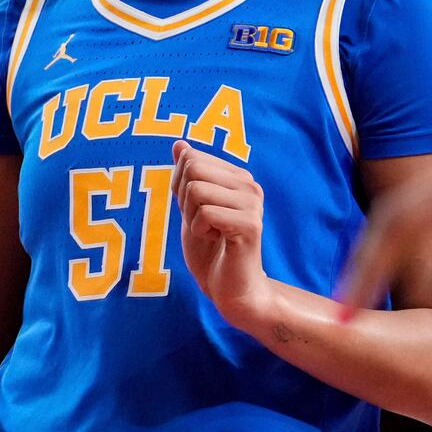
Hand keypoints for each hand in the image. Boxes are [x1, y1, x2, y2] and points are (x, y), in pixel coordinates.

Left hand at [172, 140, 271, 326]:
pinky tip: (216, 240)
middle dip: (184, 200)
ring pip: (196, 190)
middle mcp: (249, 185)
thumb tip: (179, 143)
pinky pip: (206, 213)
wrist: (229, 288)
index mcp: (237, 177)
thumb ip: (186, 176)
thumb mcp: (189, 207)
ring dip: (191, 217)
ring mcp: (252, 204)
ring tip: (209, 232)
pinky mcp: (250, 224)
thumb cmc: (209, 249)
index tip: (196, 210)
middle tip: (201, 222)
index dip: (180, 186)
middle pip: (193, 169)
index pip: (191, 158)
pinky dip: (199, 230)